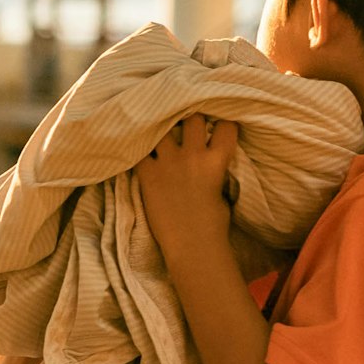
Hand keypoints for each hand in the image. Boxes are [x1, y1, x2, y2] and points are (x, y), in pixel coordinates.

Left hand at [136, 113, 238, 248]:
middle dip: (191, 117)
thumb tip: (207, 157)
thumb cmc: (213, 223)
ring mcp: (169, 163)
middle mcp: (193, 156)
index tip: (216, 125)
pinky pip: (138, 149)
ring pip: (164, 127)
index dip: (222, 122)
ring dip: (163, 128)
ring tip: (160, 131)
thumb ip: (214, 166)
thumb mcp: (222, 188)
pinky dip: (138, 146)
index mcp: (217, 161)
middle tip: (185, 123)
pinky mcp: (148, 174)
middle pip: (193, 118)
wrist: (192, 245)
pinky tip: (138, 147)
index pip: (226, 126)